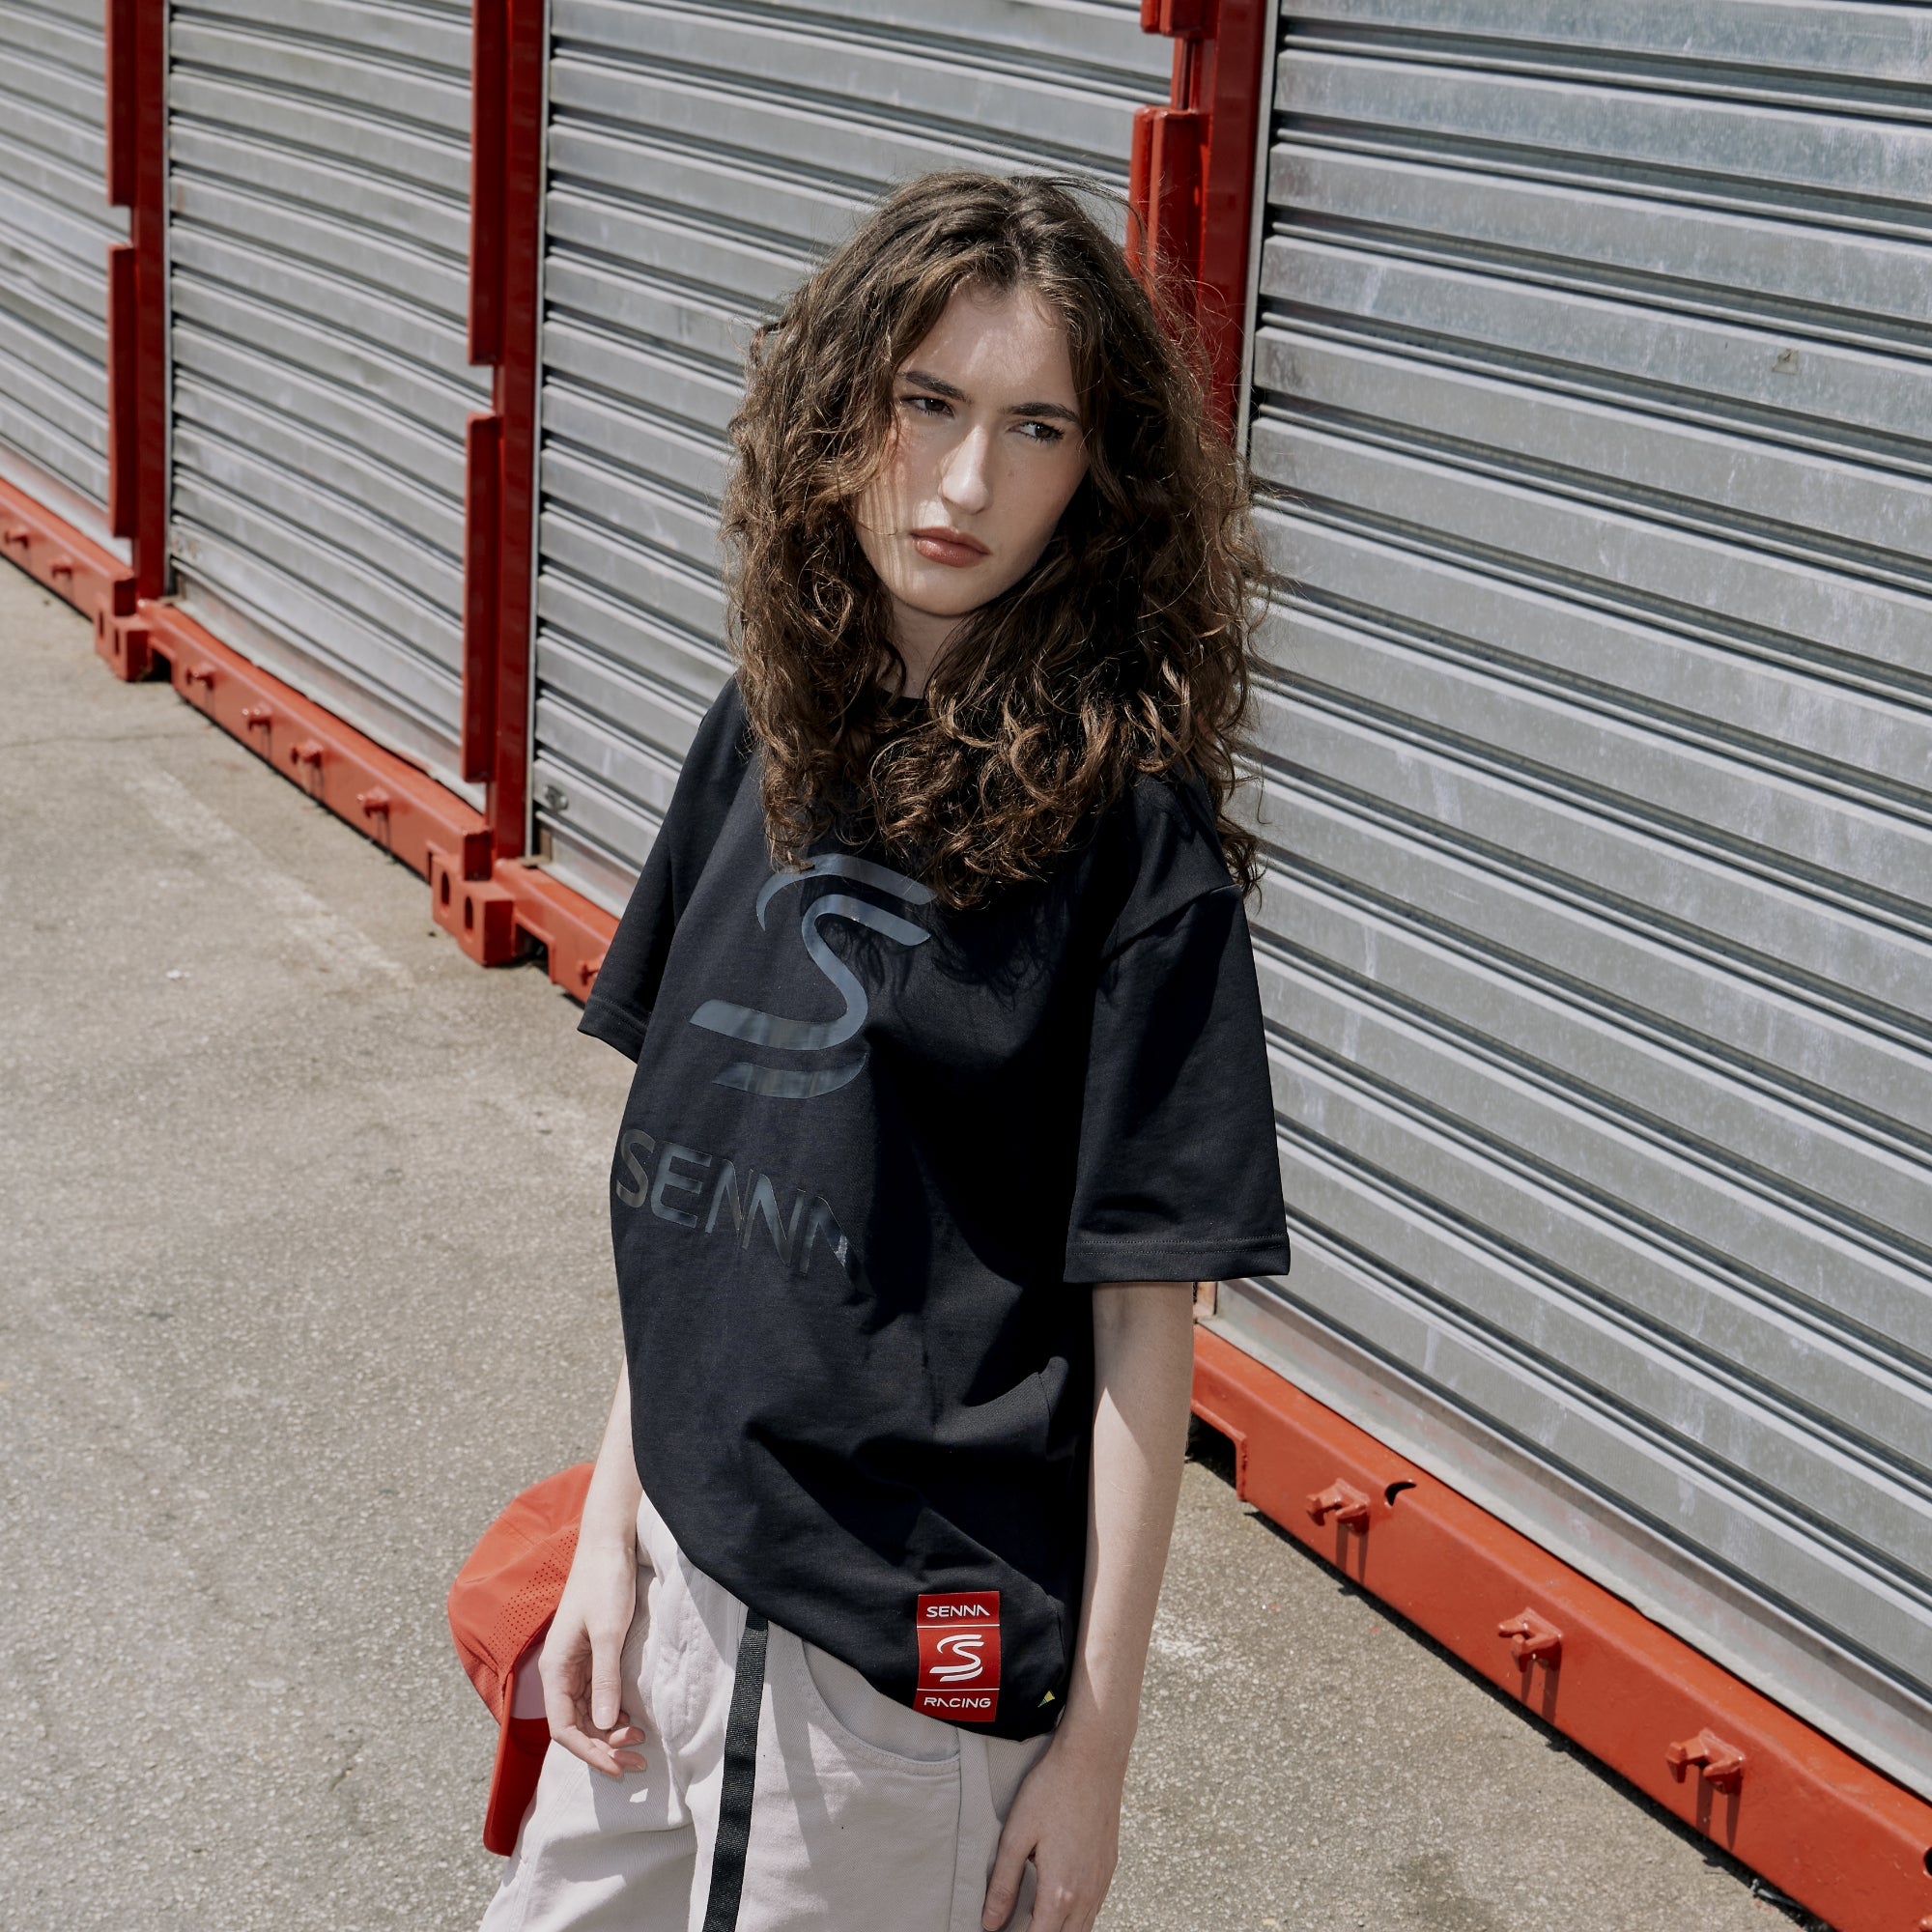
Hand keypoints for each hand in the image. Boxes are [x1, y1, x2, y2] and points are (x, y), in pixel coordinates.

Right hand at [539, 1528, 646, 1777]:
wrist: (608, 1546)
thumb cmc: (605, 1583)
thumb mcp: (608, 1631)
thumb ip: (606, 1678)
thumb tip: (606, 1725)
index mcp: (556, 1669)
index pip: (563, 1728)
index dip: (588, 1752)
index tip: (618, 1766)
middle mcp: (560, 1672)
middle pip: (576, 1726)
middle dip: (603, 1748)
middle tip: (638, 1761)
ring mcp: (575, 1665)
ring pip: (587, 1714)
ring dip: (609, 1733)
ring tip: (640, 1742)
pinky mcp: (591, 1656)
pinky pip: (596, 1697)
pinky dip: (612, 1713)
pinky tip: (631, 1718)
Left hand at [982, 1725, 1124, 1931]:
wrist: (1093, 1758)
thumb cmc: (1052, 1790)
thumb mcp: (1016, 1835)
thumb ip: (1003, 1884)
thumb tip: (990, 1923)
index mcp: (1060, 1891)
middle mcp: (1086, 1893)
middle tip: (1018, 1927)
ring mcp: (1102, 1881)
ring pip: (1084, 1928)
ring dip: (1061, 1931)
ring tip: (1036, 1921)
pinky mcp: (1110, 1866)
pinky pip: (1096, 1907)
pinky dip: (1078, 1918)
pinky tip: (1062, 1903)